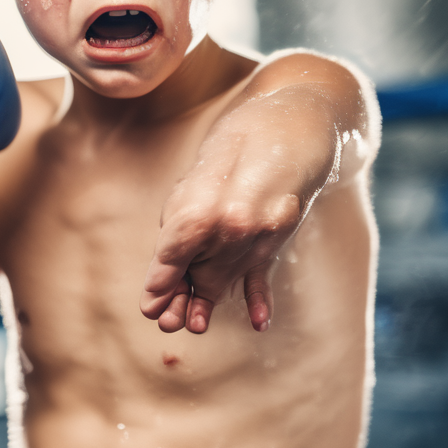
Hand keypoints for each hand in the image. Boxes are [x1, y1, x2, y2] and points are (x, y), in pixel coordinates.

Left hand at [140, 88, 340, 333]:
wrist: (298, 122)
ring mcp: (262, 236)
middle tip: (164, 322)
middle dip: (182, 298)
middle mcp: (234, 230)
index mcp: (205, 209)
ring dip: (210, 301)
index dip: (160, 284)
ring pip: (229, 277)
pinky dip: (260, 297)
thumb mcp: (198, 170)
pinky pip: (267, 272)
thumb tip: (169, 254)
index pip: (175, 256)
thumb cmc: (242, 136)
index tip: (149, 307)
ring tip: (194, 325)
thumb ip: (183, 214)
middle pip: (202, 274)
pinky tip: (258, 322)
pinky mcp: (280, 235)